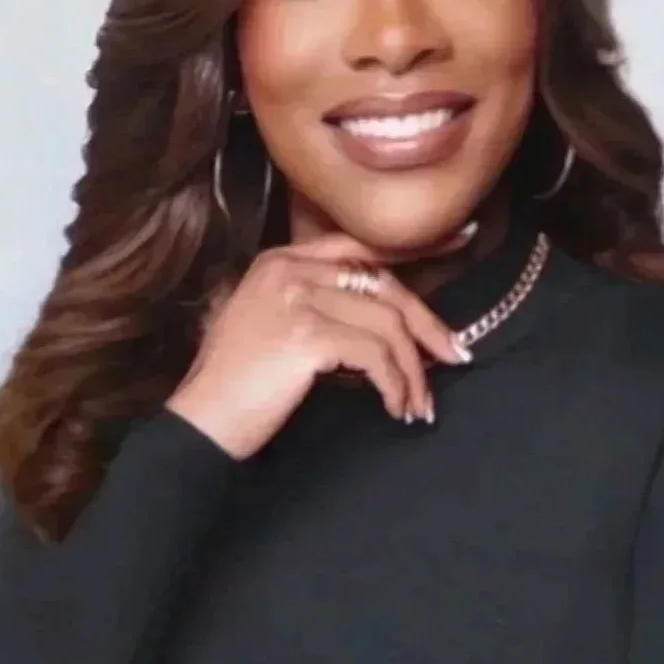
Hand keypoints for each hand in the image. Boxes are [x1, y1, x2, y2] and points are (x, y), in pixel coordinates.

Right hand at [165, 228, 475, 459]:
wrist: (202, 421)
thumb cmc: (237, 385)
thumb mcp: (270, 324)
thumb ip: (315, 303)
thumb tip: (385, 319)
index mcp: (280, 260)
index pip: (360, 247)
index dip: (414, 250)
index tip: (460, 243)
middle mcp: (289, 269)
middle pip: (384, 284)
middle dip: (427, 324)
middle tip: (454, 356)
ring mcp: (297, 298)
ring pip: (386, 324)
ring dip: (412, 370)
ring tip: (419, 404)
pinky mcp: (307, 335)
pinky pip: (375, 356)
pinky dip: (395, 385)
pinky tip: (396, 409)